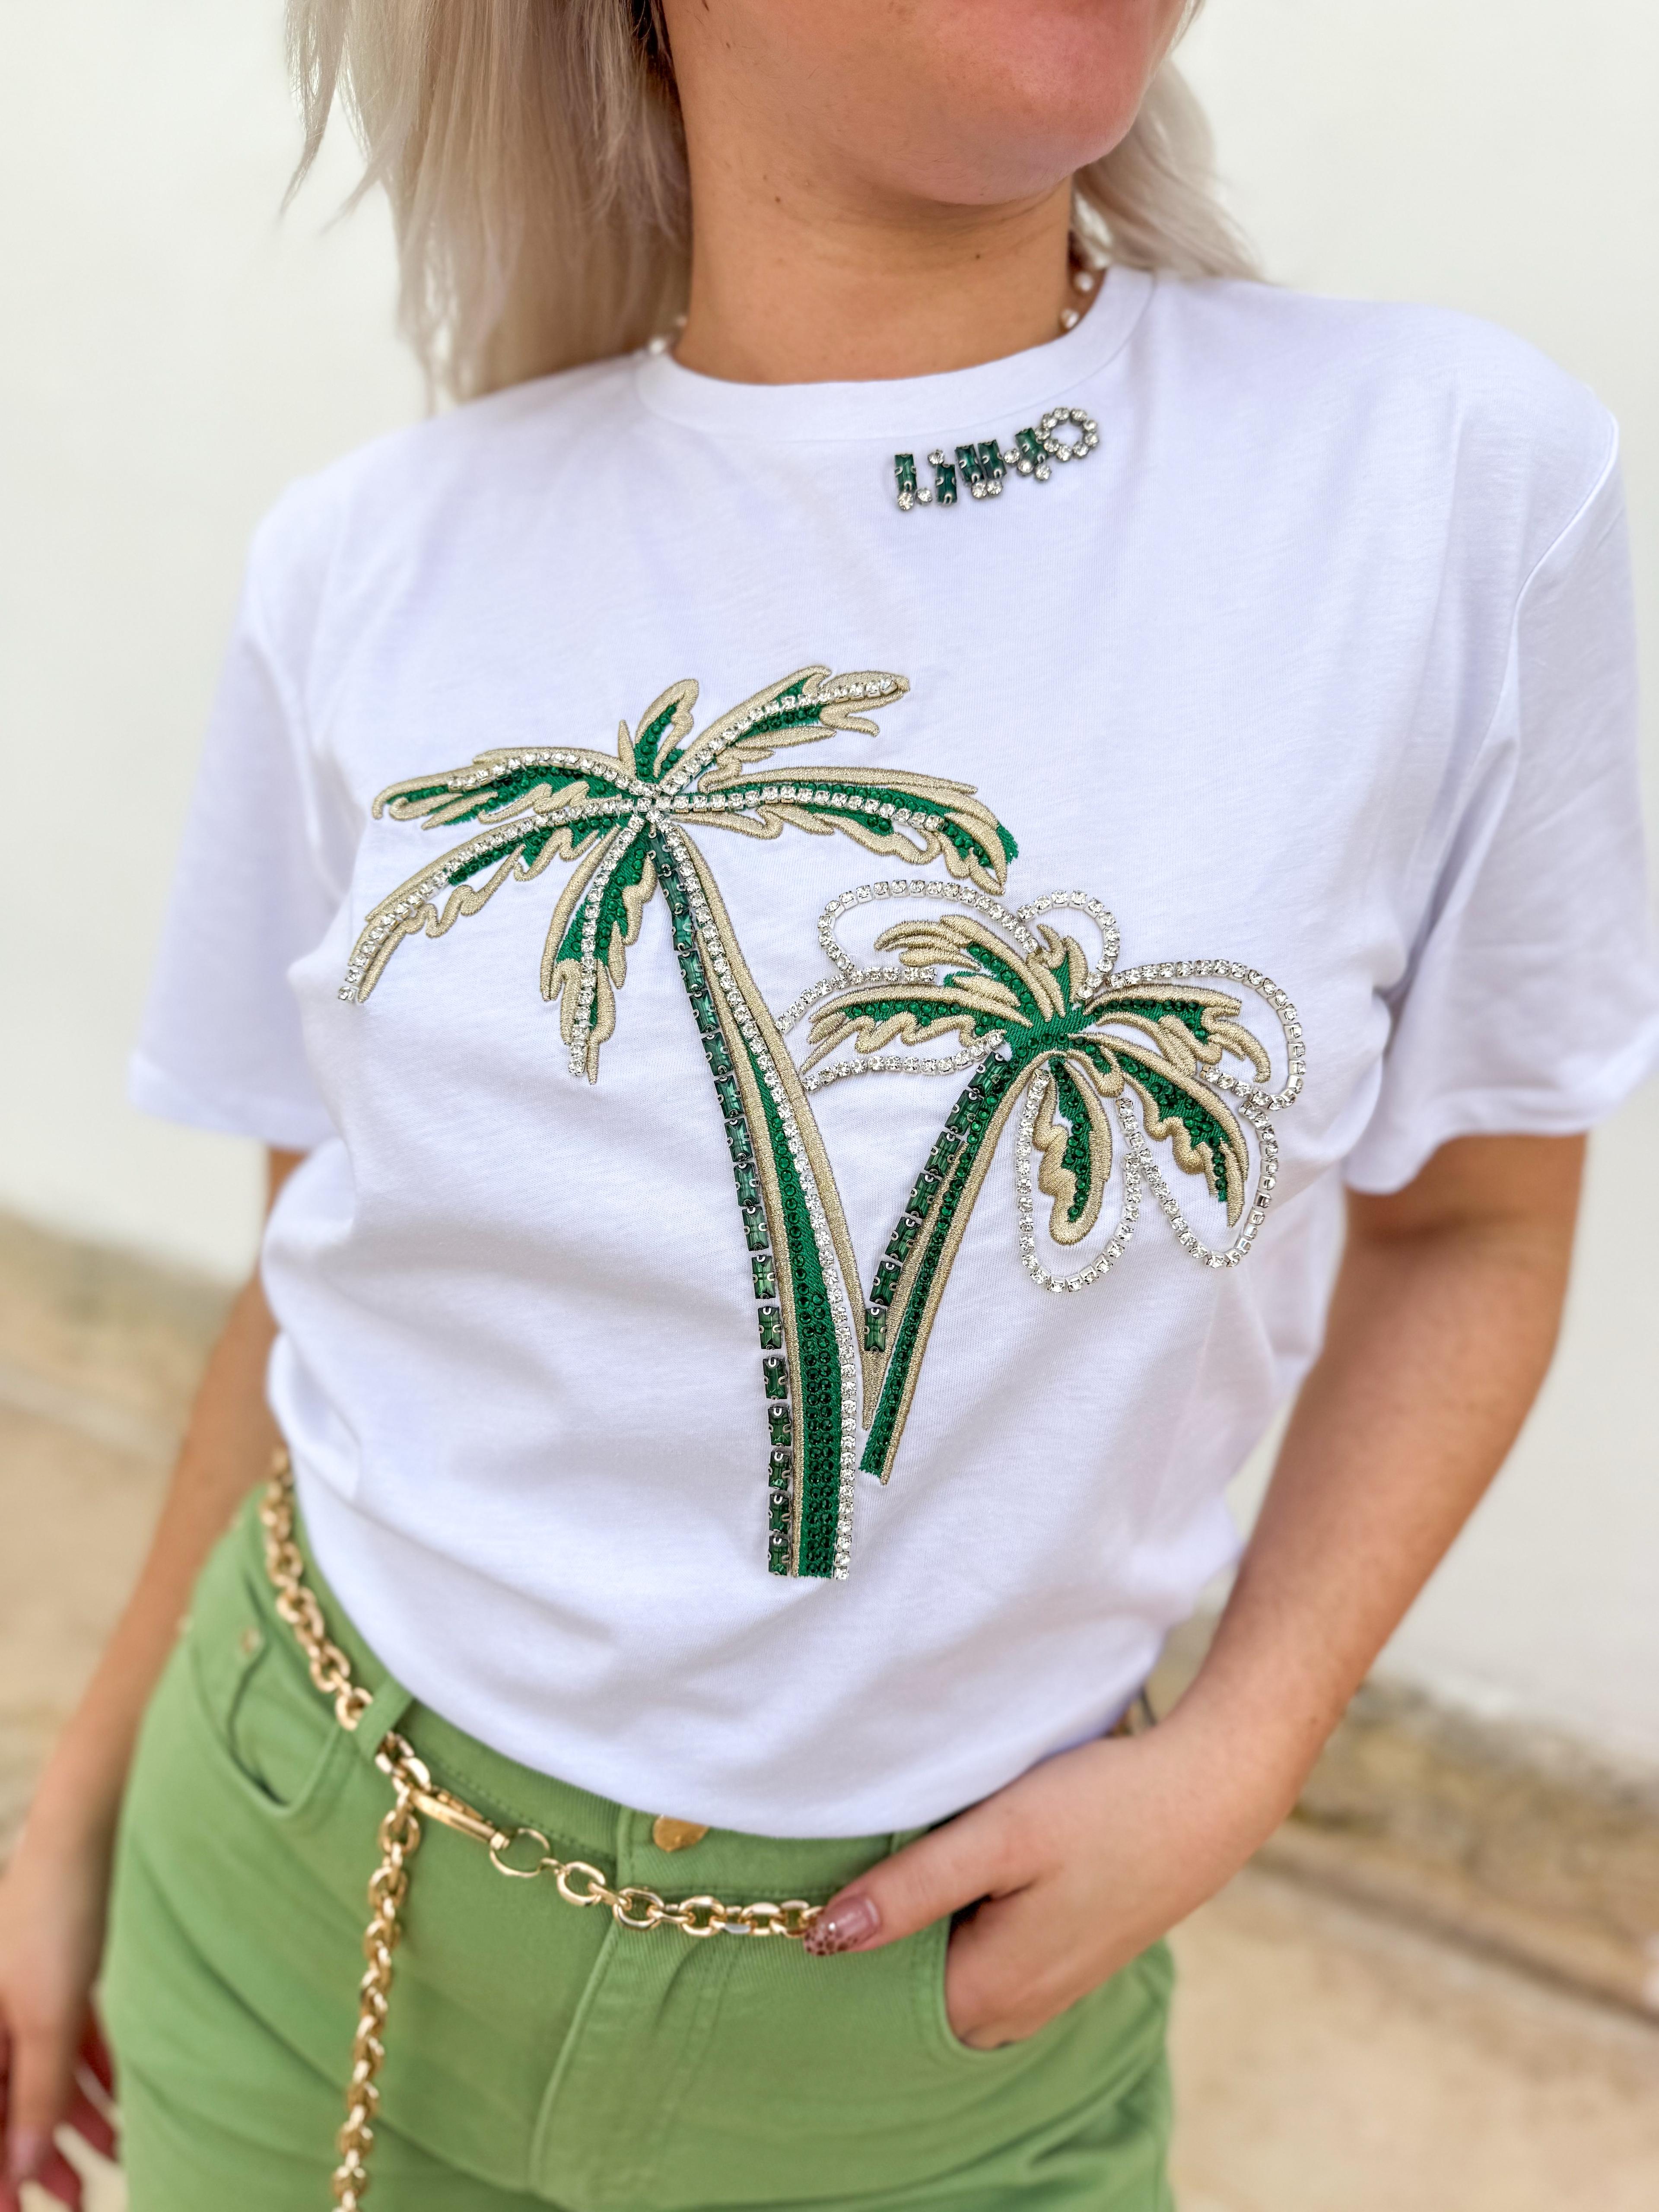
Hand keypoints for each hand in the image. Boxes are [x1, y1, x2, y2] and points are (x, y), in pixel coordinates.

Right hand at [0, 1824, 118, 2209]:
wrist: (91, 1832)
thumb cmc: (54, 1918)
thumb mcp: (45, 2017)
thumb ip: (35, 2090)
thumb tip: (21, 2165)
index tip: (16, 2211)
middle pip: (10, 2099)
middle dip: (38, 2152)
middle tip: (70, 2199)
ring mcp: (29, 1989)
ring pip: (47, 2070)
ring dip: (76, 2116)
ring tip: (115, 2153)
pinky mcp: (66, 1969)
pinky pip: (73, 2037)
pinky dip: (94, 2071)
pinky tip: (122, 2102)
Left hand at [803, 1711, 1297, 2047]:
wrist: (1210, 1792)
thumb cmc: (1105, 1806)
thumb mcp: (999, 1835)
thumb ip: (913, 1889)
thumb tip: (825, 1936)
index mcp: (992, 1991)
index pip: (882, 1996)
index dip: (851, 1942)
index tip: (833, 1885)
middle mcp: (1019, 2009)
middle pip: (917, 1991)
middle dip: (889, 1938)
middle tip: (876, 1860)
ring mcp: (1050, 1987)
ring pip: (956, 1971)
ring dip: (935, 1925)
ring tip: (928, 1856)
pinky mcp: (1070, 1956)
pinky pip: (993, 1956)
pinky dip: (972, 1920)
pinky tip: (978, 1869)